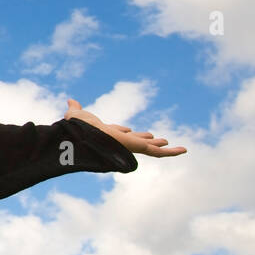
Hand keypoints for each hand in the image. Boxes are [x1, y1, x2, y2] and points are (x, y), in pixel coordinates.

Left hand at [63, 99, 185, 157]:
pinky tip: (184, 150)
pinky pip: (158, 153)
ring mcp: (129, 146)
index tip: (127, 129)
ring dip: (158, 146)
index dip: (122, 130)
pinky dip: (172, 152)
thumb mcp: (77, 115)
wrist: (82, 135)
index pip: (118, 132)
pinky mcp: (138, 149)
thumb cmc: (78, 127)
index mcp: (106, 133)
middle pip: (134, 140)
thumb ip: (75, 110)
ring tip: (168, 143)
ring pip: (148, 148)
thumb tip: (70, 101)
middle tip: (153, 137)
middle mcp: (119, 141)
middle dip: (142, 138)